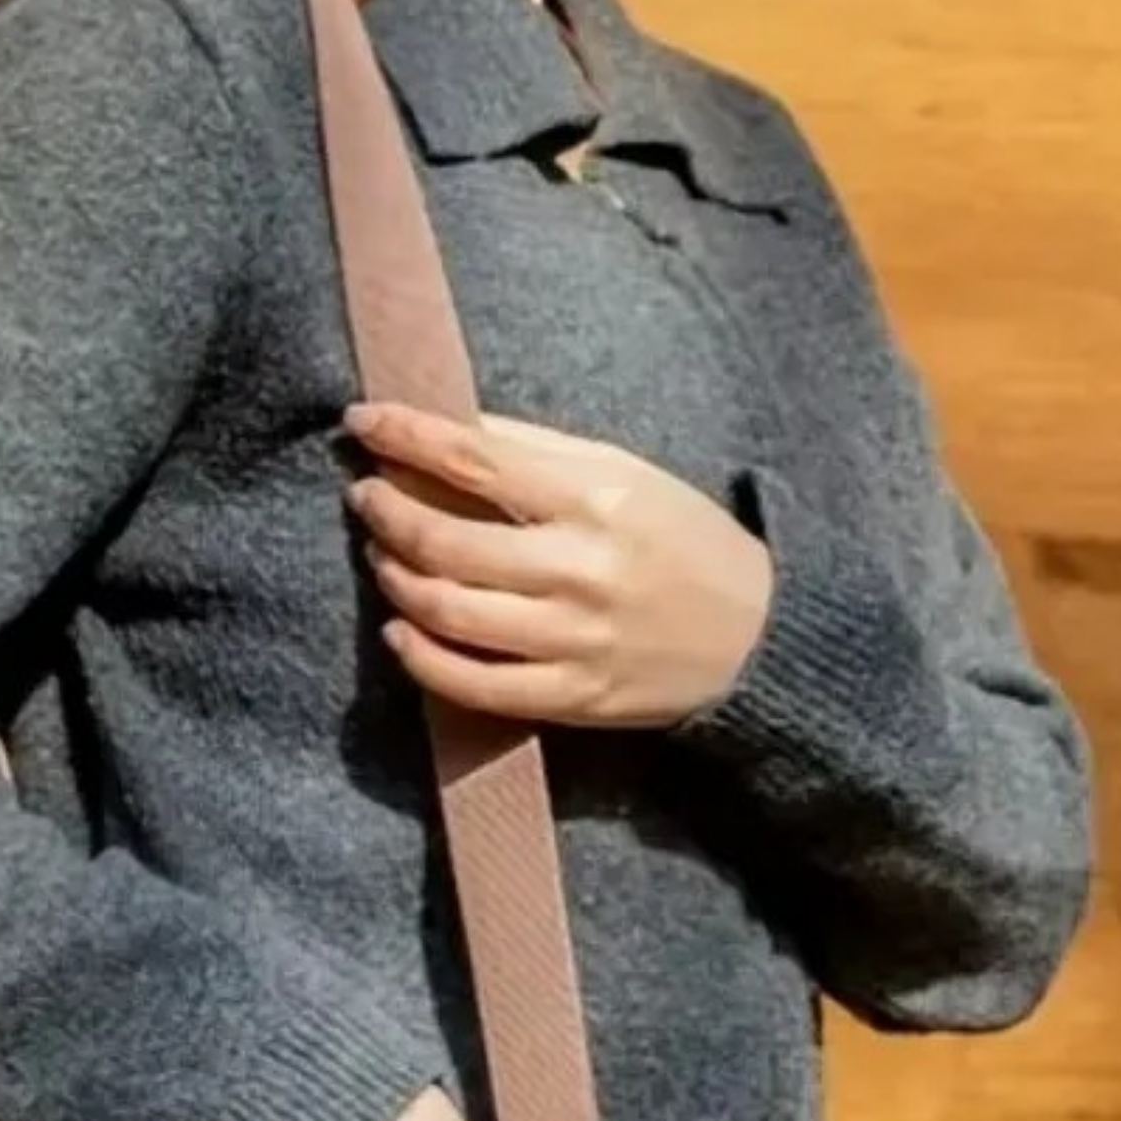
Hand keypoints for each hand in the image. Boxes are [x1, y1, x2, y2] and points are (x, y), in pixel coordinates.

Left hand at [344, 403, 773, 729]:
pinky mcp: (573, 698)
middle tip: (367, 499)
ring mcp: (574, 640)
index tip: (362, 422)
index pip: (474, 457)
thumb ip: (539, 452)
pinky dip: (422, 659)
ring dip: (397, 581)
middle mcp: (580, 569)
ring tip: (383, 559)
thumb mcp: (628, 475)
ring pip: (449, 613)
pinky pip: (474, 686)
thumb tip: (452, 427)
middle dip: (388, 515)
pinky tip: (402, 633)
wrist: (758, 638)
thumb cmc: (685, 543)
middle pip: (447, 540)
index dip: (405, 436)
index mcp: (596, 497)